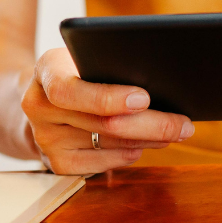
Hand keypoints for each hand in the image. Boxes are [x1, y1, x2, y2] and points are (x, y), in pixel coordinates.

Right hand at [21, 48, 194, 173]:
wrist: (43, 99)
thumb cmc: (76, 72)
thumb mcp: (83, 58)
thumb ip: (108, 66)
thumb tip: (160, 82)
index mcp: (46, 70)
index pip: (69, 90)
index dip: (107, 97)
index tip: (144, 98)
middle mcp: (38, 106)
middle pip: (102, 122)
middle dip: (151, 124)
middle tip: (183, 124)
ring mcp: (44, 138)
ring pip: (108, 144)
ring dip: (147, 140)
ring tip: (174, 132)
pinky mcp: (55, 163)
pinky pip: (101, 164)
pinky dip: (127, 155)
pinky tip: (142, 146)